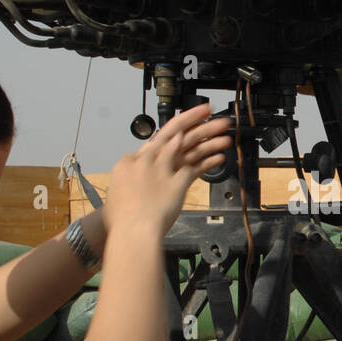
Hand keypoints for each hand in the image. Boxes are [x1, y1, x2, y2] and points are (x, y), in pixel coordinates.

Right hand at [103, 103, 231, 237]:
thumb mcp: (117, 195)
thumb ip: (127, 184)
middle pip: (174, 132)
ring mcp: (164, 169)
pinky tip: (220, 154)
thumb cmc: (121, 221)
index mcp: (129, 161)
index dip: (172, 133)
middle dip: (192, 117)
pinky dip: (210, 159)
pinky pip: (198, 167)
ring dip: (209, 134)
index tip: (183, 129)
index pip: (153, 142)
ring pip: (190, 145)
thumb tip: (129, 185)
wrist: (132, 232)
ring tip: (224, 128)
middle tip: (207, 108)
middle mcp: (147, 160)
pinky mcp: (179, 181)